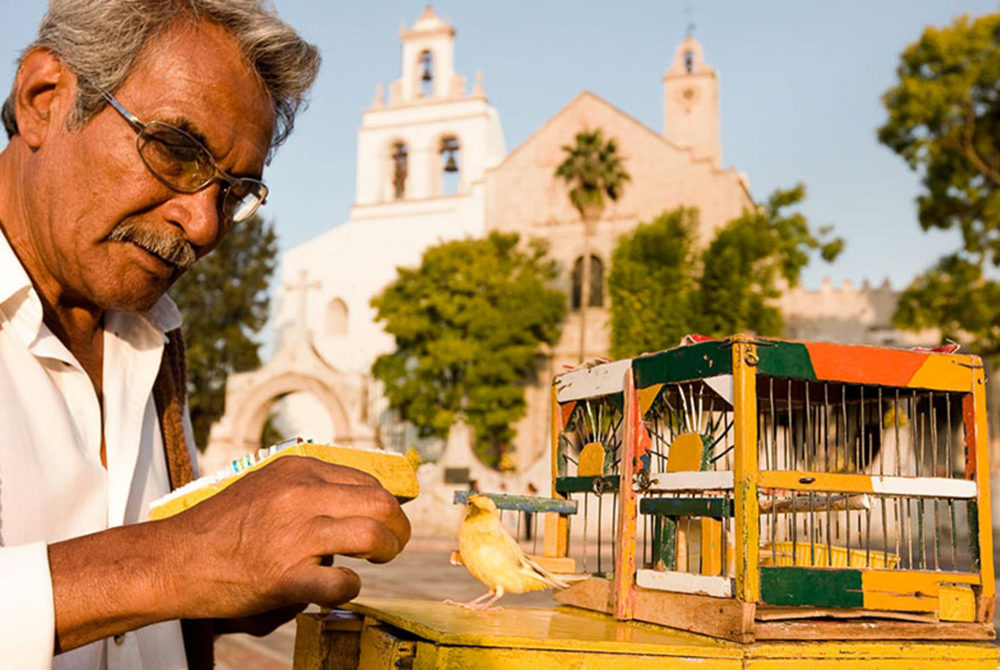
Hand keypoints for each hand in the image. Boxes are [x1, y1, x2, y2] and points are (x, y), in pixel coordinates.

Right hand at [48, 455, 408, 651]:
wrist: (174, 559)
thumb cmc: (221, 527)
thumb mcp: (266, 486)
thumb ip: (307, 489)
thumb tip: (353, 502)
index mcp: (298, 470)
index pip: (366, 480)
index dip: (385, 503)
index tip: (385, 520)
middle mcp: (300, 495)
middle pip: (380, 503)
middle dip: (398, 526)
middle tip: (395, 544)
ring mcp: (294, 534)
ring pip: (372, 535)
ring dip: (386, 551)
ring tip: (378, 560)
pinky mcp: (285, 576)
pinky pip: (342, 582)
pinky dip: (351, 588)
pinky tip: (341, 589)